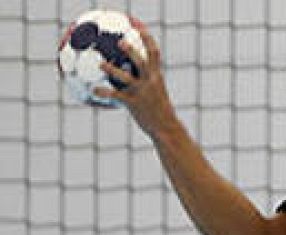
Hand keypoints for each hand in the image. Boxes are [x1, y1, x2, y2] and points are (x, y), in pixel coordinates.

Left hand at [96, 21, 180, 137]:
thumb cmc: (160, 110)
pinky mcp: (133, 103)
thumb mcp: (157, 91)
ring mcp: (141, 92)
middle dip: (131, 51)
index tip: (139, 28)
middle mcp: (150, 82)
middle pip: (140, 61)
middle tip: (120, 42)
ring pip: (125, 77)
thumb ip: (146, 80)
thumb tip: (132, 71)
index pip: (154, 53)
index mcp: (157, 76)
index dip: (147, 39)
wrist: (167, 128)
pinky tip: (93, 90)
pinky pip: (115, 95)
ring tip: (101, 64)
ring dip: (111, 70)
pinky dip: (103, 92)